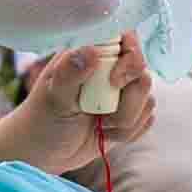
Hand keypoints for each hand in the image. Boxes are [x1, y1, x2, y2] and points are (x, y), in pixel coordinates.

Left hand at [0, 37, 147, 175]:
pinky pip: (147, 120)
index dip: (131, 57)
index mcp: (91, 53)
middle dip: (128, 100)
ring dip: (125, 120)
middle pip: (142, 72)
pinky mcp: (130, 113)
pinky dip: (128, 133)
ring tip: (100, 126)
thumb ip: (70, 73)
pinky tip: (106, 134)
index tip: (115, 82)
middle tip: (103, 114)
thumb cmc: (43, 118)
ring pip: (148, 100)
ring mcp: (123, 92)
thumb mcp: (53, 97)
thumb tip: (91, 52)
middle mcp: (111, 68)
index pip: (127, 38)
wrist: (46, 153)